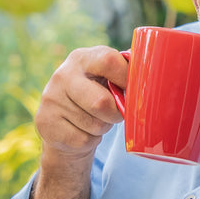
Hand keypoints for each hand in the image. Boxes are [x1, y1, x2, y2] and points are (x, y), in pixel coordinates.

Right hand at [34, 46, 127, 165]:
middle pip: (101, 102)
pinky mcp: (45, 122)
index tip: (133, 91)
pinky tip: (81, 131)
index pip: (109, 61)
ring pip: (94, 125)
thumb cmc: (94, 95)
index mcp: (82, 58)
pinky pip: (83, 139)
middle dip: (115, 113)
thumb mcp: (105, 78)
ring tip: (94, 120)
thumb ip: (123, 73)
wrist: (62, 122)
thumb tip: (153, 75)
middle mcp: (62, 75)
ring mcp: (51, 99)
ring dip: (102, 127)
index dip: (127, 78)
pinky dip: (90, 140)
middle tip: (115, 114)